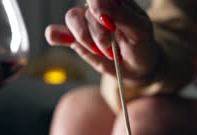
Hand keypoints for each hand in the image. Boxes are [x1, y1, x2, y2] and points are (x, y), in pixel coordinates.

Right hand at [45, 0, 160, 85]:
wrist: (136, 66)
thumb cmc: (141, 44)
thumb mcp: (140, 30)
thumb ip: (122, 15)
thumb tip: (99, 5)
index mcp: (114, 0)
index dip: (98, 6)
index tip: (110, 24)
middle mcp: (97, 8)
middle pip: (87, 11)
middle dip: (99, 35)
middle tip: (112, 51)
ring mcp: (85, 23)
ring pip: (72, 19)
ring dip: (85, 39)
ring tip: (101, 52)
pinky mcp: (76, 39)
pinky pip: (56, 32)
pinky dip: (55, 35)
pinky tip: (62, 40)